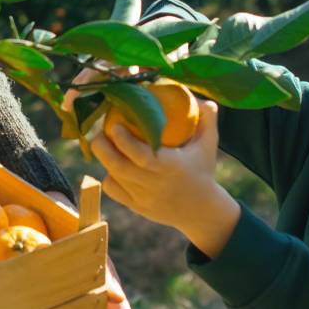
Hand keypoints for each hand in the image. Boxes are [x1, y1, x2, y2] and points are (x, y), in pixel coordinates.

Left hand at [90, 99, 239, 257]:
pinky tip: (112, 165)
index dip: (124, 141)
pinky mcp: (136, 207)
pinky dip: (109, 176)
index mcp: (171, 167)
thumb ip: (207, 119)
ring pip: (114, 178)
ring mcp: (143, 198)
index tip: (114, 124)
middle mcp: (155, 184)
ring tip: (102, 143)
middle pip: (119, 167)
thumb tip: (198, 97)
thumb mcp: (208, 145)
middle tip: (99, 132)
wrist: (202, 211)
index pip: (142, 155)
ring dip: (105, 160)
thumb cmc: (203, 170)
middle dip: (103, 148)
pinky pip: (113, 191)